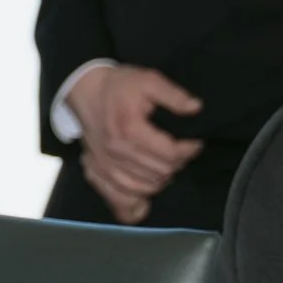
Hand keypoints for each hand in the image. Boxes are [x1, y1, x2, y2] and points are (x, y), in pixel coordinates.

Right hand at [66, 65, 203, 221]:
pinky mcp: (96, 172)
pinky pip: (118, 200)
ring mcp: (104, 165)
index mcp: (129, 130)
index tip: (194, 142)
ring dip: (161, 180)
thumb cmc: (119, 86)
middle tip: (180, 151)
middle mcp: (115, 152)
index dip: (189, 150)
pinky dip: (135, 202)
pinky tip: (146, 195)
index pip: (170, 154)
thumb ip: (174, 95)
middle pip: (160, 173)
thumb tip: (196, 108)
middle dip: (177, 164)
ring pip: (144, 188)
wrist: (86, 91)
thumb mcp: (149, 80)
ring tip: (165, 165)